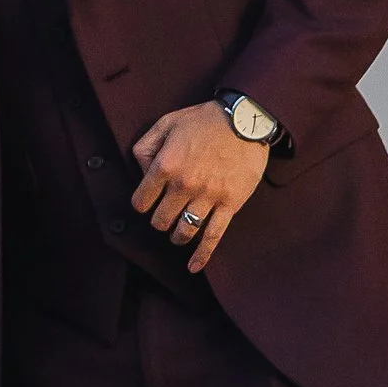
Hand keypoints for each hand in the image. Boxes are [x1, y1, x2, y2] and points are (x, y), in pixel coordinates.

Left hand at [129, 103, 268, 274]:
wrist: (246, 120)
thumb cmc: (204, 120)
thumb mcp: (166, 123)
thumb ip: (145, 147)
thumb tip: (142, 172)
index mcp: (165, 165)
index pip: (141, 201)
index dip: (142, 203)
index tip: (147, 201)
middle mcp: (184, 185)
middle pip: (161, 220)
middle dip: (160, 219)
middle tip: (166, 213)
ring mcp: (208, 197)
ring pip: (184, 231)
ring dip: (177, 235)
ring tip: (178, 232)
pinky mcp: (229, 204)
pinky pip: (213, 236)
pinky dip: (202, 255)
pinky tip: (193, 266)